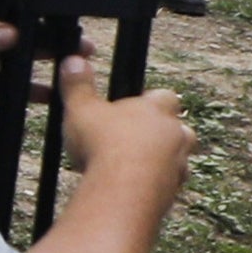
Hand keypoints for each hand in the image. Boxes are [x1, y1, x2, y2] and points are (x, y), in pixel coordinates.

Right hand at [55, 62, 193, 207]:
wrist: (123, 192)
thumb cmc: (104, 146)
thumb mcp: (81, 110)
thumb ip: (78, 86)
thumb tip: (73, 60)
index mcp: (156, 108)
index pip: (164, 96)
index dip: (149, 101)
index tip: (132, 109)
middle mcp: (175, 133)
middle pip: (178, 128)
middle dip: (160, 134)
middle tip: (133, 142)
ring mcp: (179, 163)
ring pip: (177, 158)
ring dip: (161, 161)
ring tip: (133, 168)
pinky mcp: (174, 191)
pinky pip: (169, 184)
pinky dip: (156, 186)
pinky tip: (134, 189)